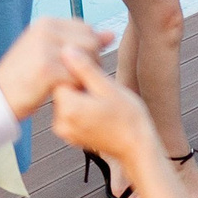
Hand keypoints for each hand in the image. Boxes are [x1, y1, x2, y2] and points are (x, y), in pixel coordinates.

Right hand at [0, 17, 108, 119]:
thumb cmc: (26, 77)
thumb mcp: (52, 52)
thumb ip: (80, 42)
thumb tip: (111, 34)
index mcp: (46, 22)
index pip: (87, 29)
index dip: (89, 50)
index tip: (76, 65)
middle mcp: (45, 30)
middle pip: (91, 43)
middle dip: (90, 63)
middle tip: (73, 78)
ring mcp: (45, 47)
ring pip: (88, 59)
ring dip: (84, 75)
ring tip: (67, 84)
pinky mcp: (46, 68)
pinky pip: (77, 76)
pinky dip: (75, 87)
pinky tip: (63, 92)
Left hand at [47, 41, 158, 163]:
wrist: (136, 147)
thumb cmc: (128, 118)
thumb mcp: (108, 87)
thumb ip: (84, 69)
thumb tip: (67, 50)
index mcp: (68, 108)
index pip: (61, 77)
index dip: (78, 70)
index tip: (96, 73)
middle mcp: (60, 122)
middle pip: (62, 90)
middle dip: (79, 84)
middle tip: (102, 87)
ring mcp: (65, 131)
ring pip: (67, 101)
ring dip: (81, 96)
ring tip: (103, 100)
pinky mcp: (70, 136)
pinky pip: (70, 114)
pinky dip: (82, 108)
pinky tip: (100, 110)